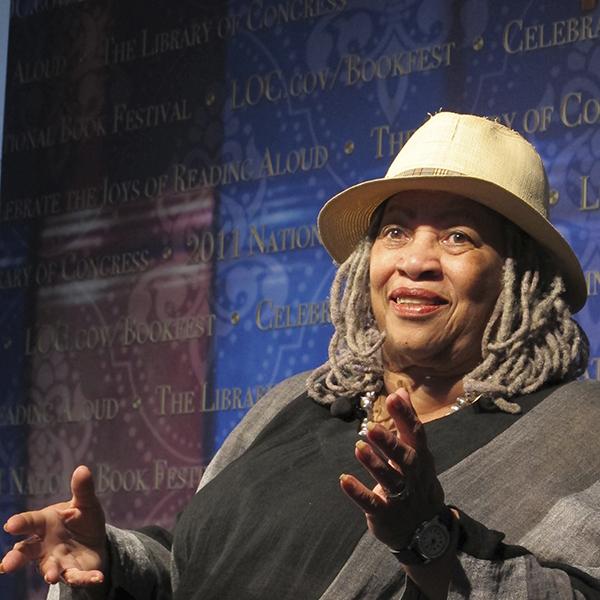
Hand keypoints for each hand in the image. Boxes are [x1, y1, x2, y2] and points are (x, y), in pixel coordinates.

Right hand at [1, 465, 106, 586]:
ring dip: (49, 573)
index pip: (29, 522)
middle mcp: (45, 545)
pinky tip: (97, 578)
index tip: (10, 525)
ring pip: (48, 569)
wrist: (96, 540)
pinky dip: (85, 578)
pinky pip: (77, 577)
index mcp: (45, 523)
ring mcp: (57, 560)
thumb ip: (82, 489)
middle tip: (6, 565)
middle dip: (16, 558)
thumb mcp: (85, 502)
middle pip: (26, 552)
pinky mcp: (73, 571)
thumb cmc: (81, 519)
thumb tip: (82, 469)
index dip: (20, 523)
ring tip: (51, 577)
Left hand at [339, 388, 445, 549]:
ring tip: (358, 448)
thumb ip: (406, 422)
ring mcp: (401, 497)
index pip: (416, 434)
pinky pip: (371, 503)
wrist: (427, 533)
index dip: (406, 416)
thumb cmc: (417, 482)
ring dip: (374, 464)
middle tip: (372, 427)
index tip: (394, 398)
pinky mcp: (385, 513)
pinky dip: (358, 492)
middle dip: (390, 443)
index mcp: (420, 458)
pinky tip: (344, 480)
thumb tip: (400, 390)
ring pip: (389, 480)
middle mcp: (413, 477)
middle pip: (405, 458)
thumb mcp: (417, 452)